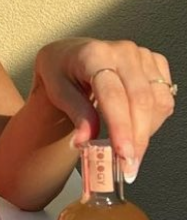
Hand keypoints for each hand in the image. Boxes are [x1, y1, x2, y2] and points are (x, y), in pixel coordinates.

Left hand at [34, 38, 175, 179]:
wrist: (71, 55)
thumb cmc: (61, 71)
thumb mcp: (55, 89)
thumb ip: (75, 113)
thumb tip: (85, 141)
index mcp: (94, 54)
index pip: (113, 95)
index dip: (121, 127)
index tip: (123, 155)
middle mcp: (123, 52)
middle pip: (140, 100)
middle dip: (137, 139)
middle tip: (128, 168)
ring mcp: (142, 56)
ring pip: (158, 102)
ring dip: (146, 133)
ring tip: (128, 151)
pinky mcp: (155, 63)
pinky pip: (164, 99)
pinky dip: (153, 121)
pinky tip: (135, 129)